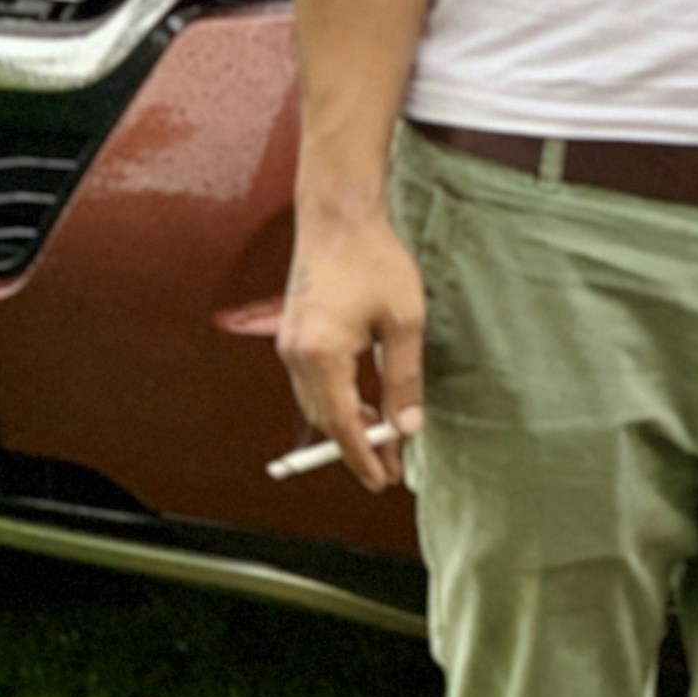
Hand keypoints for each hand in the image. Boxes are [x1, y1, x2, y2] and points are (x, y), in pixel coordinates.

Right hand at [277, 208, 425, 490]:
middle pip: (325, 418)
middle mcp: (296, 356)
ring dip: (346, 422)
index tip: (381, 479)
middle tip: (389, 464)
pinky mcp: (293, 334)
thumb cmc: (373, 260)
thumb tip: (408, 425)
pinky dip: (335, 399)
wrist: (338, 217)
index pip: (342, 424)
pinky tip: (362, 402)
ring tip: (382, 437)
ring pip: (316, 402)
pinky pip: (312, 382)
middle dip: (355, 445)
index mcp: (321, 356)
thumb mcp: (403, 322)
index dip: (362, 456)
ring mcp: (290, 345)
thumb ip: (404, 378)